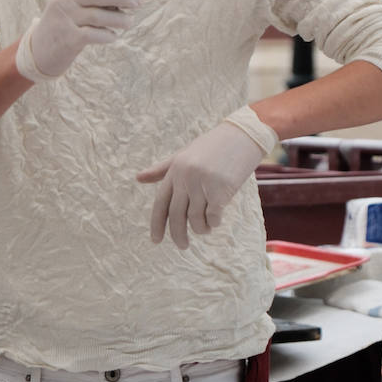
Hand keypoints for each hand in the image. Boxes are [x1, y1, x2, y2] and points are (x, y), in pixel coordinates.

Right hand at [16, 0, 142, 80]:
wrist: (42, 48)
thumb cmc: (72, 18)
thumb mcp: (80, 0)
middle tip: (140, 1)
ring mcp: (64, 19)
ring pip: (97, 16)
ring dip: (119, 18)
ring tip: (130, 21)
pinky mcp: (67, 38)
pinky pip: (92, 35)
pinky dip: (107, 35)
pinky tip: (113, 36)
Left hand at [136, 116, 269, 248]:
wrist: (242, 135)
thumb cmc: (213, 146)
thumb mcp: (184, 154)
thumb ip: (163, 169)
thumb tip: (138, 178)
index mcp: (175, 170)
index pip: (160, 202)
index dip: (157, 224)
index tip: (156, 241)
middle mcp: (186, 177)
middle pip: (176, 215)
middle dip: (178, 235)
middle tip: (182, 246)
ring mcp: (203, 183)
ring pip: (196, 218)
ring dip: (201, 229)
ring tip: (206, 229)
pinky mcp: (220, 189)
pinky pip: (213, 216)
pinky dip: (214, 222)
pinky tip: (216, 221)